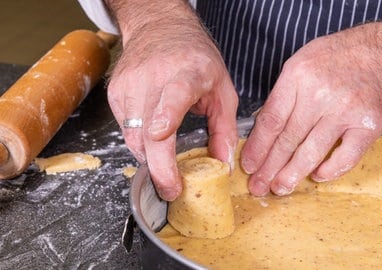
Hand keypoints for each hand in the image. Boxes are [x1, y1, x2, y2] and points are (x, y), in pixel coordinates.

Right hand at [106, 1, 237, 200]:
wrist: (159, 28)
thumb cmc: (195, 57)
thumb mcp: (222, 88)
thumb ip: (224, 127)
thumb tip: (222, 163)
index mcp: (187, 73)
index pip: (174, 94)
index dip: (165, 115)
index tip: (160, 133)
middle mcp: (154, 78)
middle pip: (147, 130)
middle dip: (158, 167)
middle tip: (171, 190)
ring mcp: (130, 86)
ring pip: (133, 137)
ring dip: (149, 157)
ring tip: (166, 165)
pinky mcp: (116, 94)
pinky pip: (126, 130)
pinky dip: (141, 142)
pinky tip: (153, 136)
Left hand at [241, 22, 381, 195]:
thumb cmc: (338, 58)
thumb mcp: (301, 63)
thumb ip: (283, 95)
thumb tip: (263, 130)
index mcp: (298, 76)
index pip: (271, 120)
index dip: (257, 147)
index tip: (249, 164)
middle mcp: (320, 93)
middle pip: (288, 139)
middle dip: (269, 167)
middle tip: (258, 185)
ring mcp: (346, 110)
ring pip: (312, 151)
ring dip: (293, 174)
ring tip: (280, 188)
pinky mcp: (369, 124)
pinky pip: (346, 156)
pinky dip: (330, 170)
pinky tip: (317, 176)